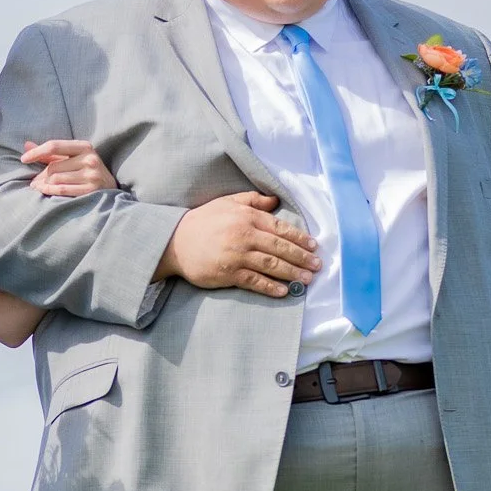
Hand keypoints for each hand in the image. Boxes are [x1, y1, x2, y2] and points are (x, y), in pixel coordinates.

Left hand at [22, 139, 118, 198]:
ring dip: (43, 184)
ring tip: (38, 187)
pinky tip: (43, 191)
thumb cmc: (85, 170)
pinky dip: (49, 190)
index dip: (37, 152)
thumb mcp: (72, 157)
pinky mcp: (91, 190)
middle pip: (54, 166)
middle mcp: (90, 159)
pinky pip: (62, 189)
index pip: (54, 146)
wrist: (110, 188)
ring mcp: (91, 175)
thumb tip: (26, 145)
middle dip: (40, 175)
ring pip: (56, 179)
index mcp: (84, 146)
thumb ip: (51, 153)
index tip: (24, 159)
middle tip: (33, 182)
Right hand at [155, 192, 319, 297]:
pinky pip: (255, 281)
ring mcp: (237, 256)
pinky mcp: (228, 274)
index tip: (313, 246)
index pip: (280, 228)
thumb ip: (252, 200)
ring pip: (272, 265)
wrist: (174, 242)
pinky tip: (284, 290)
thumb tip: (275, 201)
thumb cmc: (202, 221)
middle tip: (317, 266)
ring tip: (307, 279)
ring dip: (292, 273)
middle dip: (302, 257)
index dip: (299, 238)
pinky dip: (271, 287)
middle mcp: (245, 235)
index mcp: (247, 217)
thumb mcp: (226, 203)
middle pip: (280, 248)